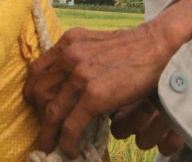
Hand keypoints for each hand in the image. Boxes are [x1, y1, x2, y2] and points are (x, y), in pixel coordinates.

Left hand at [23, 24, 172, 157]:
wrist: (157, 47)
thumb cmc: (132, 48)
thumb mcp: (96, 45)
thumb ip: (79, 58)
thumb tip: (68, 85)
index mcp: (68, 43)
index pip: (36, 70)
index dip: (33, 93)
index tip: (37, 107)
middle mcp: (69, 56)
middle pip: (39, 92)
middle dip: (38, 115)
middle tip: (45, 129)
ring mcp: (80, 75)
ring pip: (51, 112)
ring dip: (49, 134)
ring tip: (51, 146)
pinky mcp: (94, 95)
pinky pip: (71, 125)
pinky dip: (67, 141)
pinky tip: (71, 149)